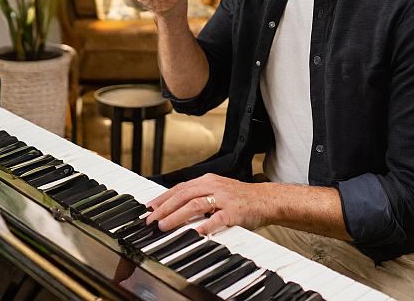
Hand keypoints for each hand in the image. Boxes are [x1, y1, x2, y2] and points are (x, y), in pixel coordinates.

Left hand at [146, 173, 272, 234]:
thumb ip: (198, 195)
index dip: (162, 198)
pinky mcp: (233, 211)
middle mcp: (213, 186)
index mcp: (208, 181)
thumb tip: (174, 205)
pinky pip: (217, 218)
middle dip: (164, 208)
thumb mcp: (217, 190)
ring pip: (195, 204)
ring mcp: (223, 198)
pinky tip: (195, 232)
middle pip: (183, 195)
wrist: (265, 199)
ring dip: (177, 216)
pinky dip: (205, 225)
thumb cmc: (240, 197)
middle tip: (151, 220)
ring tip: (164, 226)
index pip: (180, 188)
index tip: (149, 208)